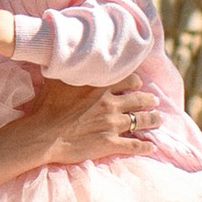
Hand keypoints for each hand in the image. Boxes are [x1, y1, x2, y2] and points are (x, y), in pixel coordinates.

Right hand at [6, 77, 150, 170]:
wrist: (43, 135)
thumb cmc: (45, 106)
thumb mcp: (56, 78)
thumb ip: (69, 67)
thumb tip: (69, 54)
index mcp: (100, 87)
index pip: (129, 80)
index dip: (135, 82)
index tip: (138, 84)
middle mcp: (111, 103)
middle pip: (139, 99)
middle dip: (149, 100)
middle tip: (154, 101)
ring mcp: (112, 125)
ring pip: (141, 121)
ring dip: (152, 120)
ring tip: (158, 120)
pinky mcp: (110, 144)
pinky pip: (134, 145)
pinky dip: (145, 147)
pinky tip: (151, 147)